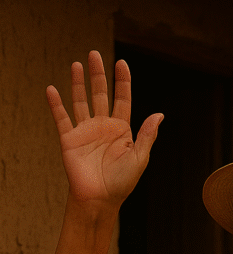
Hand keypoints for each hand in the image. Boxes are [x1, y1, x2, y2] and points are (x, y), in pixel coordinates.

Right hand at [46, 50, 162, 212]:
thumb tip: (159, 114)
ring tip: (77, 64)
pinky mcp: (69, 139)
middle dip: (98, 74)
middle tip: (94, 54)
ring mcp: (85, 131)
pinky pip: (61, 118)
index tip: (122, 63)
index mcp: (121, 130)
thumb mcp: (139, 158)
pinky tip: (52, 89)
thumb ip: (147, 135)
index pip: (122, 99)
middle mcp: (103, 126)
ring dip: (78, 83)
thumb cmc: (122, 182)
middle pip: (100, 94)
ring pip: (81, 100)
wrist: (100, 199)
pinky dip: (56, 104)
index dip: (122, 81)